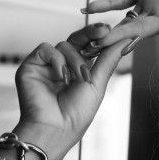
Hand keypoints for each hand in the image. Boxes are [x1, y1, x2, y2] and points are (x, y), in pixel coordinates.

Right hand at [12, 32, 131, 157]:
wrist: (56, 129)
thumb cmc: (75, 116)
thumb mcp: (97, 85)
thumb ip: (108, 60)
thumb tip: (126, 40)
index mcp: (77, 73)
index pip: (87, 48)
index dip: (98, 38)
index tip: (110, 30)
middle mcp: (61, 68)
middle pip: (75, 41)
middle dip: (90, 34)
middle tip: (103, 30)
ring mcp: (46, 66)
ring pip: (64, 45)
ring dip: (75, 60)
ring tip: (78, 77)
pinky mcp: (31, 66)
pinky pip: (46, 49)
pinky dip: (56, 60)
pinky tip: (61, 76)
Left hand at [70, 0, 158, 52]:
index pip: (137, 32)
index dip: (118, 38)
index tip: (100, 46)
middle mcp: (152, 17)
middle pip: (122, 32)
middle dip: (102, 42)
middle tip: (81, 52)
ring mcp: (146, 4)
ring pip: (118, 18)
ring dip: (100, 28)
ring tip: (79, 39)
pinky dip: (105, 4)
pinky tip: (87, 9)